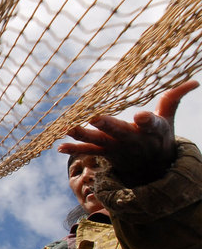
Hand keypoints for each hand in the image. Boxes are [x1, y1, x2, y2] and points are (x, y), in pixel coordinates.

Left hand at [58, 80, 198, 185]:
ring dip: (83, 135)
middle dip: (107, 125)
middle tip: (95, 117)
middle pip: (119, 132)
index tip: (141, 116)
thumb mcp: (168, 118)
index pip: (152, 125)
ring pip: (99, 141)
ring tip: (68, 127)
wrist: (150, 167)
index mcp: (152, 131)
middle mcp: (132, 140)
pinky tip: (59, 147)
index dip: (147, 121)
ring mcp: (116, 147)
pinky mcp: (104, 153)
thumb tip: (194, 81)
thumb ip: (174, 98)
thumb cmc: (158, 136)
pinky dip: (74, 149)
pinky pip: (88, 151)